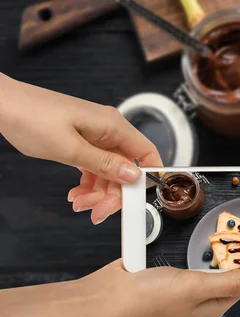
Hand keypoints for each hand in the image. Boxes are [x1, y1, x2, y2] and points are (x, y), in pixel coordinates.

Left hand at [0, 74, 161, 223]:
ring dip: (98, 192)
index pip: (147, 153)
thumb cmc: (30, 117)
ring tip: (80, 204)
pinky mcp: (82, 140)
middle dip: (114, 193)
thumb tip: (134, 175)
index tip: (135, 200)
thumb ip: (104, 164)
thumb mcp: (69, 148)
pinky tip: (77, 193)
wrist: (0, 104)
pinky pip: (95, 166)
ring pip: (110, 171)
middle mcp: (108, 129)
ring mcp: (95, 135)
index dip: (147, 178)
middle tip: (98, 212)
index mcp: (113, 125)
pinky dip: (88, 182)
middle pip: (126, 168)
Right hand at [0, 259, 239, 316]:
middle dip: (237, 255)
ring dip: (216, 250)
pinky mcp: (168, 273)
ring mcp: (184, 285)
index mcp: (213, 306)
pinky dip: (194, 246)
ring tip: (229, 231)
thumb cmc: (150, 299)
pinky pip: (189, 257)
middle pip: (228, 273)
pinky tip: (197, 235)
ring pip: (208, 264)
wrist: (109, 296)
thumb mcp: (197, 287)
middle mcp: (201, 298)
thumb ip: (232, 282)